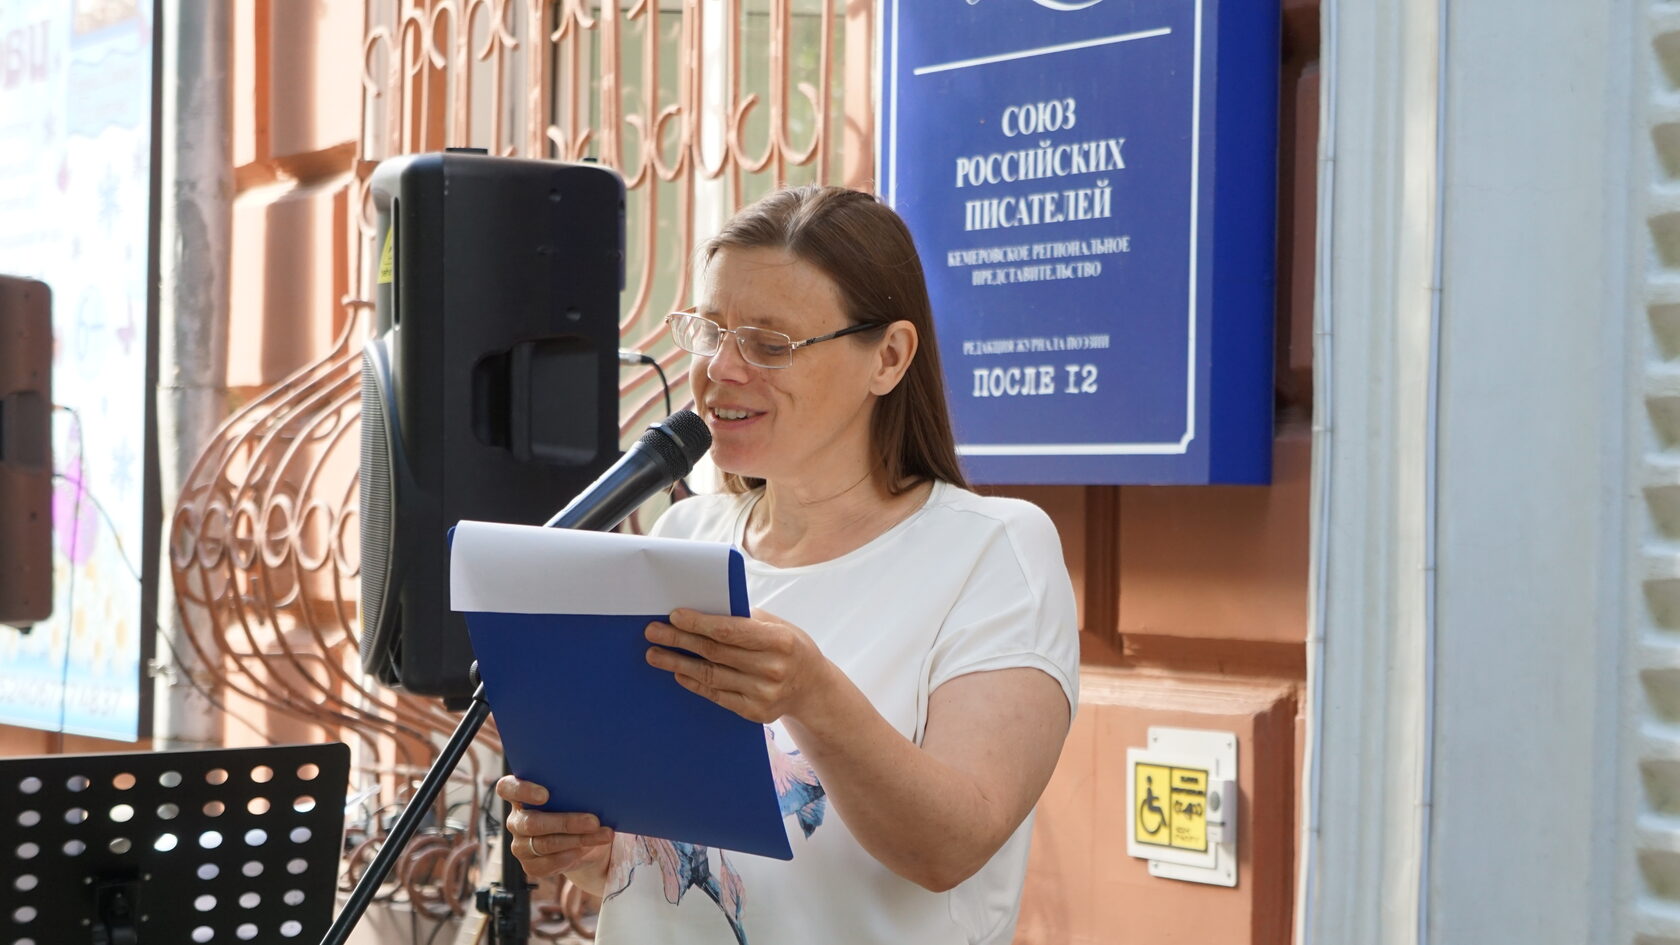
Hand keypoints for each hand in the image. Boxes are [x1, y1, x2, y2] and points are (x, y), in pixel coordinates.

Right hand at [495, 776, 613, 879]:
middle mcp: (516, 820)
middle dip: (566, 822)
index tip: (546, 795)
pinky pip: (545, 865)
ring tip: (602, 835)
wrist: (585, 839)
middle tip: (594, 821)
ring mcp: (520, 845)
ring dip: (577, 840)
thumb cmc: (578, 807)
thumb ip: (574, 789)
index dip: (522, 790)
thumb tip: (596, 785)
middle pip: (532, 823)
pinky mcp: (530, 865)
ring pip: (544, 844)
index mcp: (520, 795)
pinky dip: (568, 858)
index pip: (507, 788)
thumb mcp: (577, 795)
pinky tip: (584, 851)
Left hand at [645, 607, 833, 723]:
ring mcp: (763, 694)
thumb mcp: (779, 626)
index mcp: (780, 641)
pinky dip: (694, 683)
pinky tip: (678, 672)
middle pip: (715, 653)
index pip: (731, 631)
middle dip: (680, 640)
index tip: (674, 615)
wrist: (812, 689)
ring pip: (711, 675)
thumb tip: (705, 610)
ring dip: (678, 663)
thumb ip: (746, 619)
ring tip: (655, 654)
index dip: (699, 623)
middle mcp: (773, 669)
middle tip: (653, 632)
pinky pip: (716, 695)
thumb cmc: (790, 648)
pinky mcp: (754, 713)